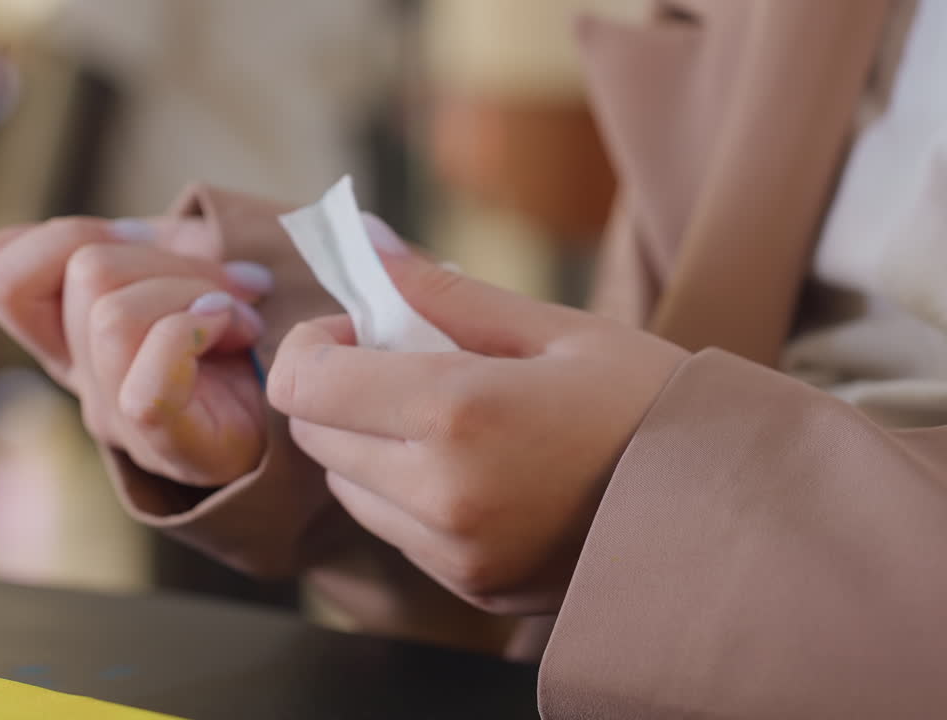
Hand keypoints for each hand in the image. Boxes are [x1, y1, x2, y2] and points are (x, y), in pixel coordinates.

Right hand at [0, 217, 274, 485]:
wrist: (310, 408)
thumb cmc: (240, 336)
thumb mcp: (160, 269)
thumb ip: (84, 252)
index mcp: (72, 339)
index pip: (8, 283)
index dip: (53, 239)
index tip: (133, 238)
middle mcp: (86, 381)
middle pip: (84, 274)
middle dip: (170, 258)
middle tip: (230, 282)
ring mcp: (123, 418)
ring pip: (114, 314)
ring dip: (199, 293)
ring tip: (240, 316)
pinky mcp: (171, 444)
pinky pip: (150, 371)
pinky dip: (199, 330)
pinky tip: (237, 335)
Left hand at [268, 222, 687, 611]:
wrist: (727, 508)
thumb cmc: (647, 400)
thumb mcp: (554, 327)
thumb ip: (442, 291)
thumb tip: (362, 243)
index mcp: (461, 414)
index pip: (308, 384)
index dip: (313, 345)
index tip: (358, 328)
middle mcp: (442, 495)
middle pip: (316, 435)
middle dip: (340, 390)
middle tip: (407, 361)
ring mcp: (453, 552)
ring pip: (346, 487)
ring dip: (366, 443)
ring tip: (446, 416)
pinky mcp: (468, 585)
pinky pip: (392, 528)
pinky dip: (403, 490)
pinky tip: (469, 465)